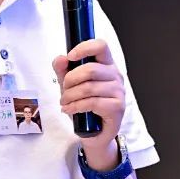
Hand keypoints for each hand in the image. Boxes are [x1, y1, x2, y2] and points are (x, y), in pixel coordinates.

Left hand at [53, 39, 124, 154]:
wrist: (94, 132)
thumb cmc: (85, 105)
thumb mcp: (69, 85)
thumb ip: (63, 70)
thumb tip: (60, 58)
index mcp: (106, 65)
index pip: (101, 46)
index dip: (84, 48)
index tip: (70, 57)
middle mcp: (115, 75)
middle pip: (90, 69)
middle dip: (70, 80)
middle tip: (64, 90)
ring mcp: (119, 91)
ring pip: (89, 87)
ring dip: (70, 96)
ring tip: (65, 102)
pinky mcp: (117, 107)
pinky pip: (92, 102)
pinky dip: (75, 106)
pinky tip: (69, 109)